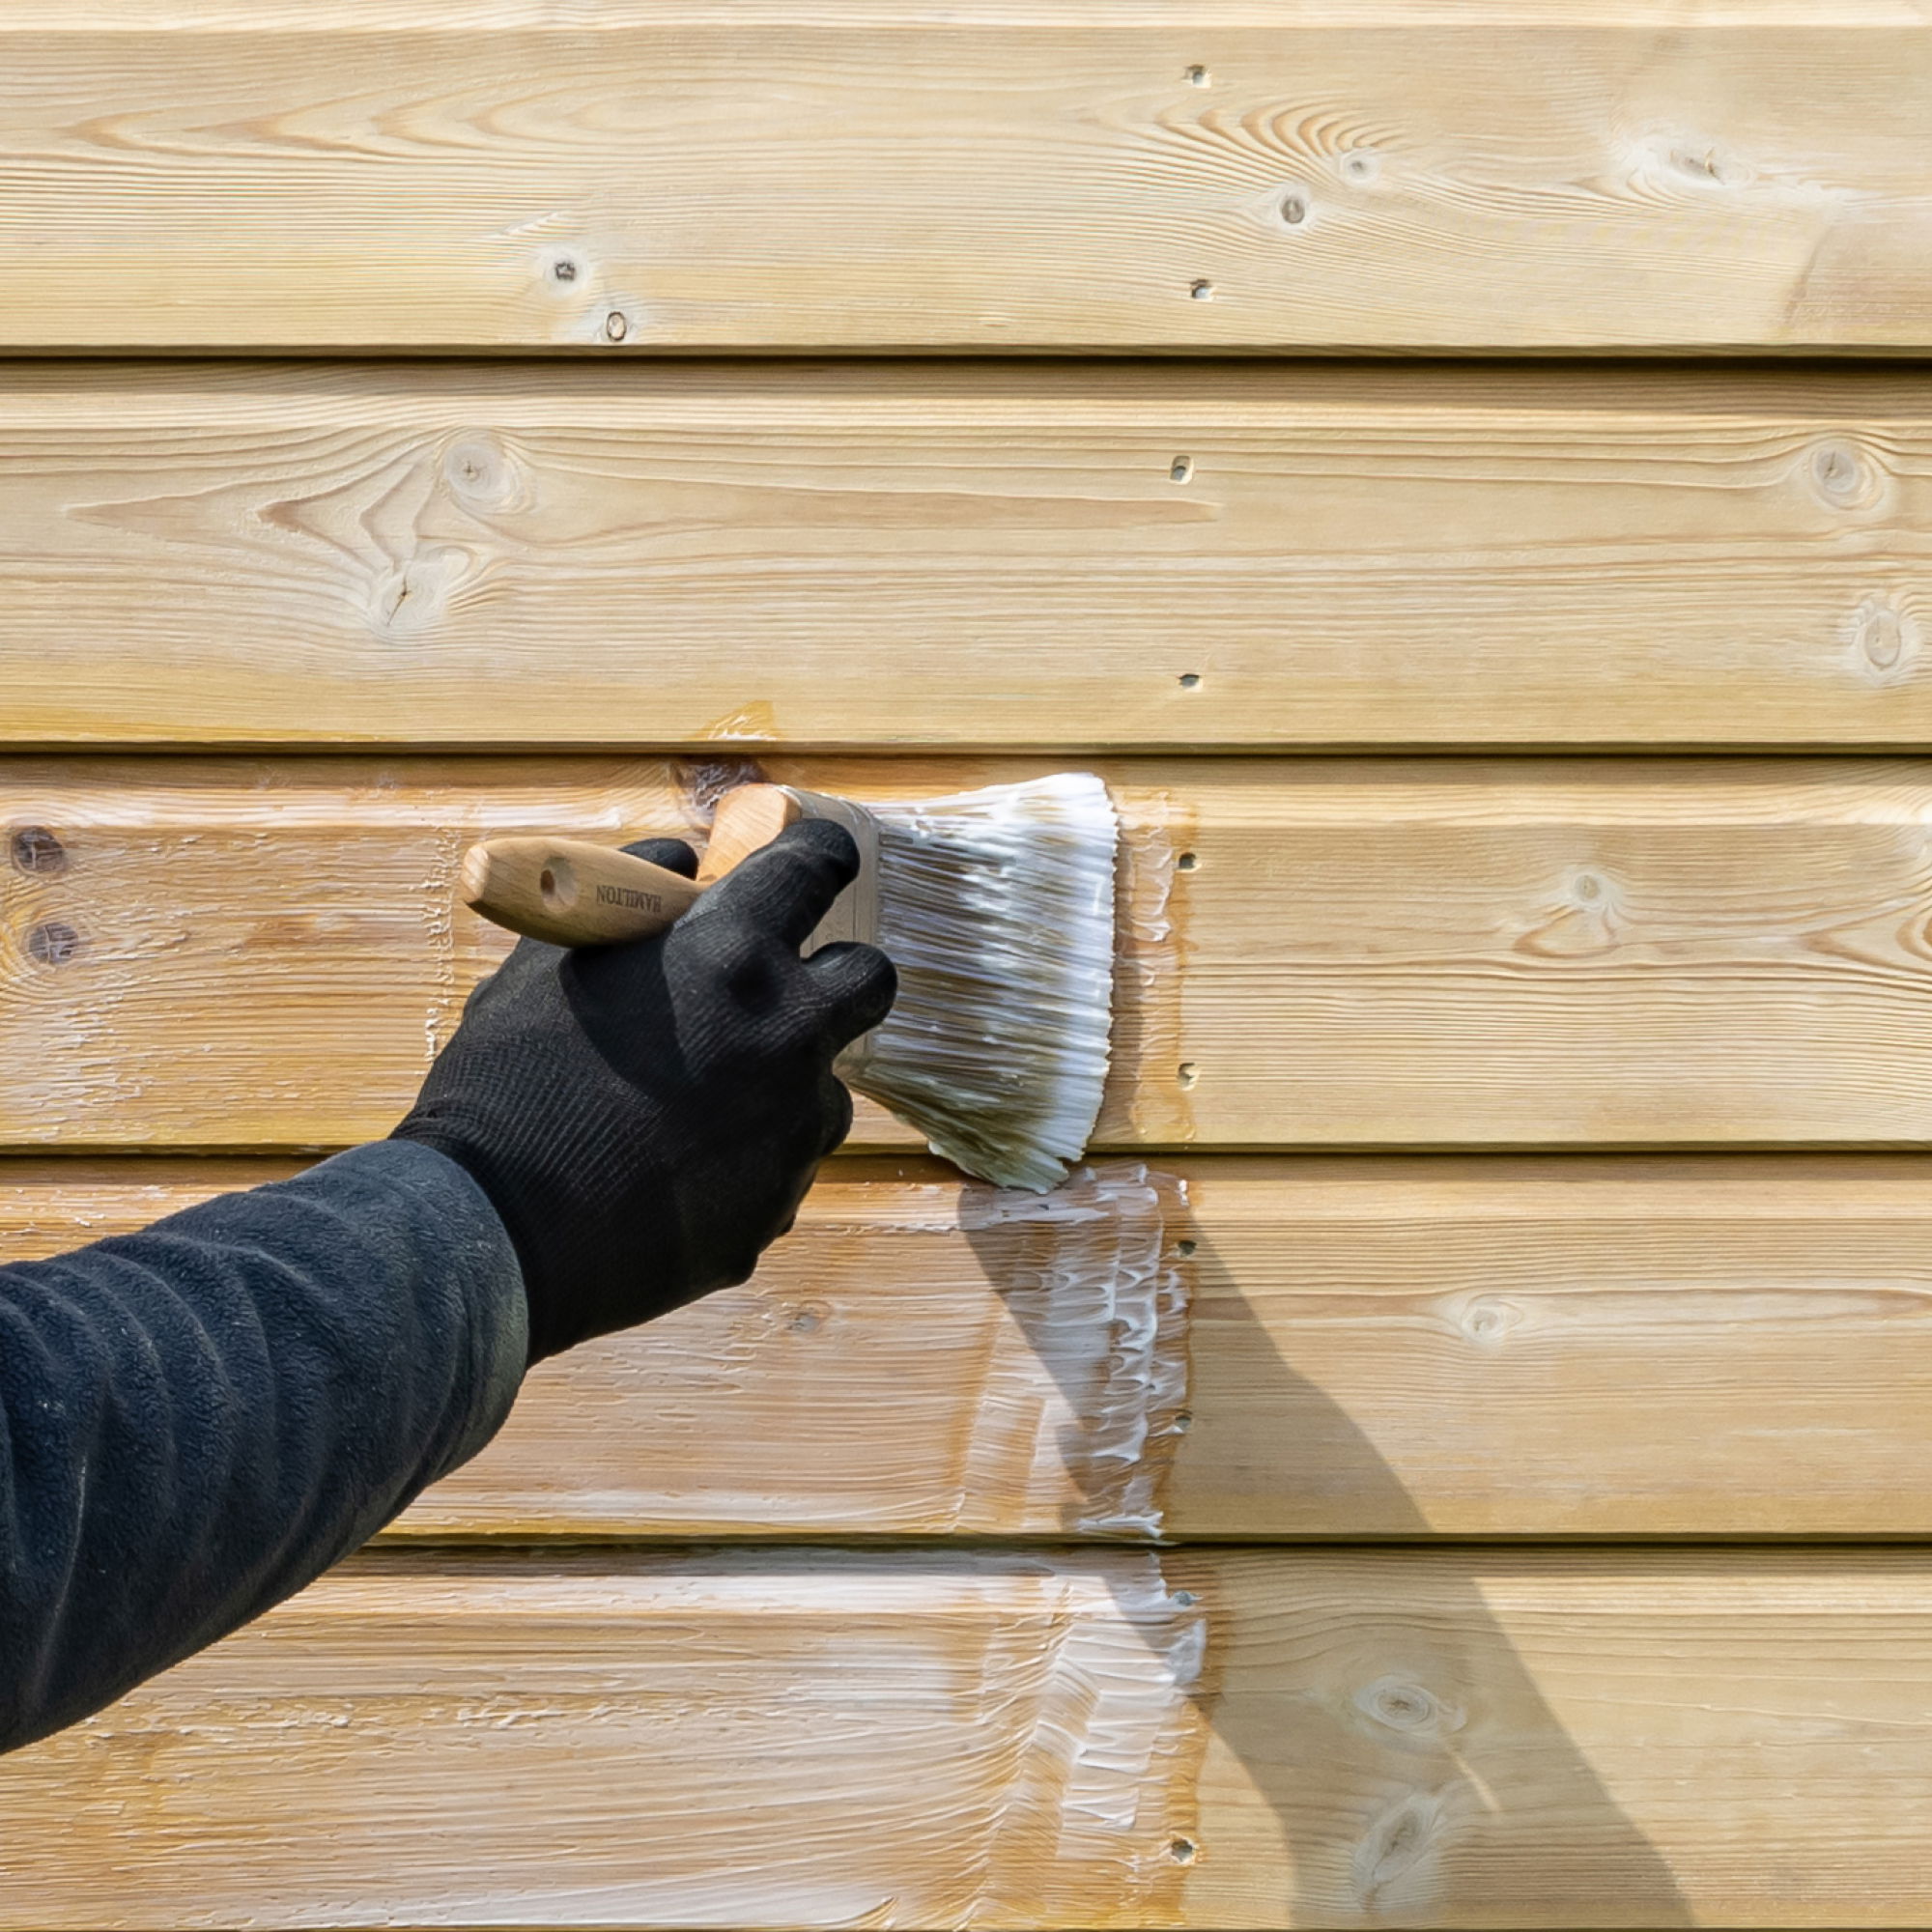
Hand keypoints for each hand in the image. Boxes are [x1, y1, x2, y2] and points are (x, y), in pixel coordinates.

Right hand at [394, 821, 896, 1362]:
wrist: (496, 1231)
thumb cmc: (509, 1082)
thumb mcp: (547, 962)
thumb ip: (627, 899)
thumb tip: (680, 858)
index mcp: (730, 953)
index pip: (815, 870)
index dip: (818, 860)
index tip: (815, 865)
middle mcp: (785, 1033)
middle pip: (870, 979)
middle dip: (837, 975)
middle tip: (780, 991)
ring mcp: (793, 1128)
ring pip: (827, 1088)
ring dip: (785, 1085)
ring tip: (698, 1107)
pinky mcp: (780, 1206)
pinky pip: (783, 1168)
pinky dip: (748, 1162)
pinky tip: (677, 1175)